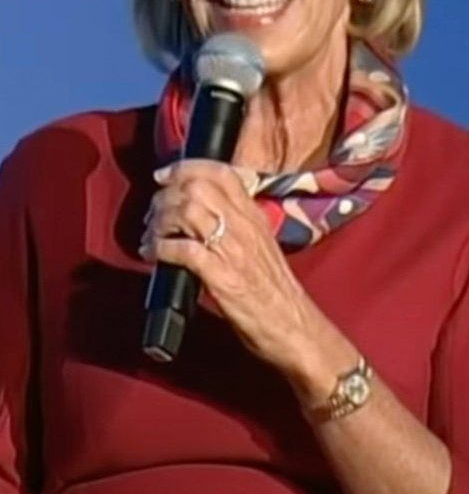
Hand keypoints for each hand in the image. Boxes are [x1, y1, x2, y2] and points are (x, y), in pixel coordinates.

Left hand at [139, 159, 324, 376]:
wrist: (293, 326)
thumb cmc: (274, 291)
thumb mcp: (260, 244)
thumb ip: (236, 224)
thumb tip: (199, 212)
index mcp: (254, 215)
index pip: (221, 172)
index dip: (187, 167)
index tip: (164, 175)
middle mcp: (244, 225)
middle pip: (198, 187)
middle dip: (165, 197)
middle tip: (152, 215)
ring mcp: (234, 249)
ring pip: (188, 211)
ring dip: (160, 222)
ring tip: (150, 237)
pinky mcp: (223, 277)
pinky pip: (185, 250)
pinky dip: (162, 249)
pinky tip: (154, 256)